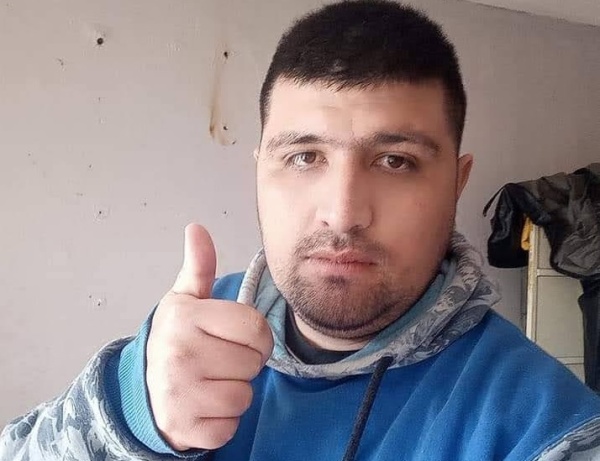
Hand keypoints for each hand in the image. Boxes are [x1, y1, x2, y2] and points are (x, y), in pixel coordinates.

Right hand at [146, 223, 272, 449]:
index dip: (254, 334)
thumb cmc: (175, 340)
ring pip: (245, 396)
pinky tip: (204, 404)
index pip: (256, 327)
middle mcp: (179, 355)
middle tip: (220, 359)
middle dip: (245, 362)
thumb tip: (197, 228)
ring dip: (235, 391)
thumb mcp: (184, 300)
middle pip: (254, 361)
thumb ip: (199, 267)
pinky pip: (230, 426)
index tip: (235, 337)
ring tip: (211, 381)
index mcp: (185, 318)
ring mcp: (181, 395)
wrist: (142, 390)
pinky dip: (223, 420)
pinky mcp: (186, 429)